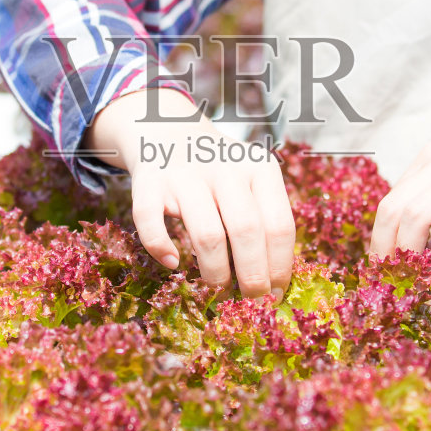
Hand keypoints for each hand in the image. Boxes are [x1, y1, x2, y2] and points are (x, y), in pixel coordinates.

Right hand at [83, 87, 295, 298]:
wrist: (170, 130)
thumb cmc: (221, 172)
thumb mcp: (252, 181)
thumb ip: (265, 220)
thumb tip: (274, 284)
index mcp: (261, 168)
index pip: (280, 225)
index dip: (280, 267)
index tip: (275, 295)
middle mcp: (226, 167)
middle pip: (247, 231)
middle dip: (252, 276)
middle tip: (250, 300)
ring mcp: (186, 173)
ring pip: (207, 234)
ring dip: (214, 271)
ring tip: (216, 286)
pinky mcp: (149, 180)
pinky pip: (151, 221)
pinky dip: (160, 248)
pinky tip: (172, 262)